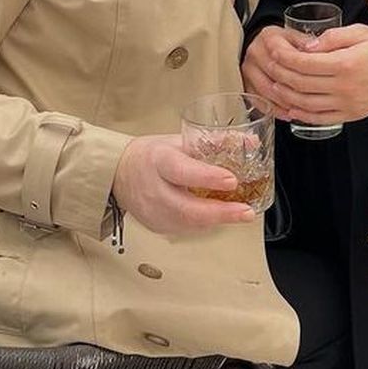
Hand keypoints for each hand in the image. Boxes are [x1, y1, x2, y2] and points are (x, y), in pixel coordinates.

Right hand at [111, 134, 258, 230]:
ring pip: (188, 222)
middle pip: (187, 207)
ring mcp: (153, 211)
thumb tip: (249, 142)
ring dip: (217, 220)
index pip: (182, 171)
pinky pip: (185, 228)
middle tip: (246, 211)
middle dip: (220, 212)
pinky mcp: (156, 226)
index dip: (208, 177)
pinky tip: (218, 217)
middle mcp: (154, 189)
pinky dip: (205, 223)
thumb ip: (214, 142)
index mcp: (159, 160)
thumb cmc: (150, 156)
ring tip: (240, 214)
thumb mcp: (179, 140)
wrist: (118, 175)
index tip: (231, 180)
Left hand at [244, 22, 367, 125]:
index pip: (304, 63)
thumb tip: (308, 46)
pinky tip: (291, 107)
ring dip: (286, 96)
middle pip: (300, 84)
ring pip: (305, 104)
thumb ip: (333, 37)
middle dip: (280, 74)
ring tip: (275, 85)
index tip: (274, 50)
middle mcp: (344, 87)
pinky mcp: (350, 115)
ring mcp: (346, 104)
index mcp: (346, 64)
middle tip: (269, 66)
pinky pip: (319, 118)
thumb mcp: (361, 32)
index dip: (284, 57)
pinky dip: (301, 114)